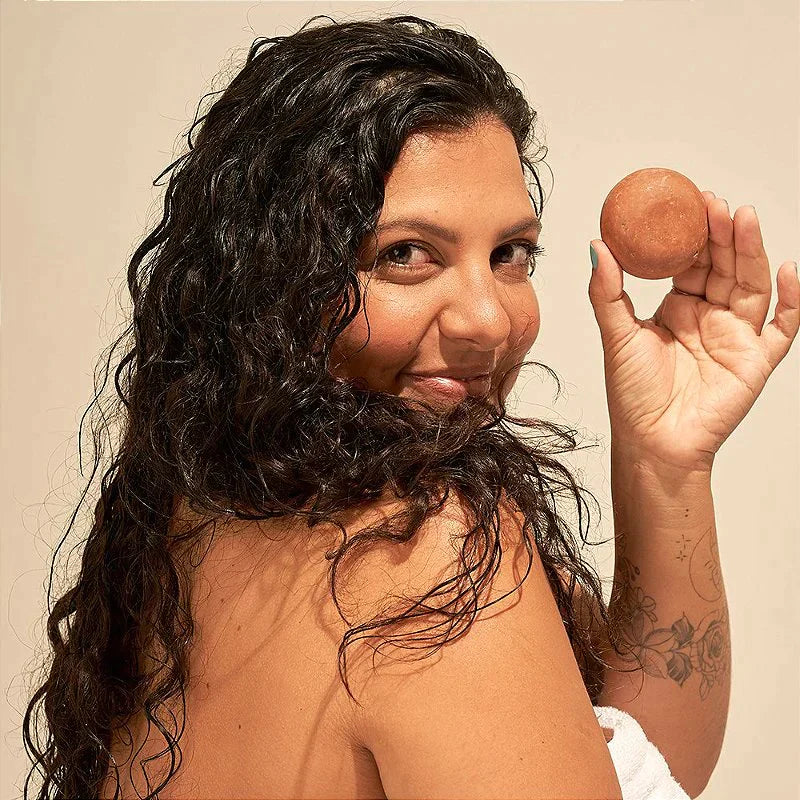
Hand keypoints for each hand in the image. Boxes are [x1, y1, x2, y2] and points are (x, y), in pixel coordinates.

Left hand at [588, 194, 798, 471]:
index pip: (692, 261)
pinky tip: (790, 270)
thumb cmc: (633, 395)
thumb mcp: (617, 335)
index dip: (694, 233)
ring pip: (752, 285)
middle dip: (723, 233)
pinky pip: (784, 327)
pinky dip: (793, 300)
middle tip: (716, 204)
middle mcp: (710, 317)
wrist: (653, 443)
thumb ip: (608, 291)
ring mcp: (736, 337)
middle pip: (725, 266)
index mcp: (678, 309)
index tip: (690, 203)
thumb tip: (596, 245)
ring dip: (752, 252)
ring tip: (743, 219)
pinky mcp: (757, 361)